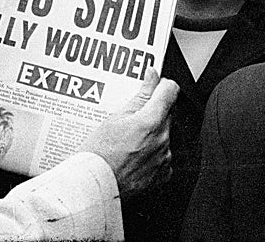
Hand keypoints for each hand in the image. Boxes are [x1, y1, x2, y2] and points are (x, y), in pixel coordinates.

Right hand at [80, 67, 177, 198]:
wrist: (93, 188)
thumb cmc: (97, 155)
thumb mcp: (114, 118)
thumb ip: (140, 95)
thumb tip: (153, 76)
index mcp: (151, 121)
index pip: (170, 90)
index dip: (161, 85)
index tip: (153, 86)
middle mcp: (162, 139)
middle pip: (167, 113)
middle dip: (153, 111)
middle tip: (131, 118)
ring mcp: (164, 158)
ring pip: (165, 135)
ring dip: (153, 133)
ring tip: (129, 140)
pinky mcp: (162, 174)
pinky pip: (163, 156)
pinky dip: (153, 153)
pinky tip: (135, 155)